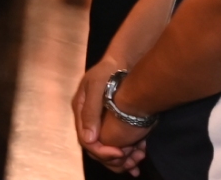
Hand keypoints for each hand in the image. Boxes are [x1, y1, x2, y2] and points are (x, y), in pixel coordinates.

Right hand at [73, 57, 148, 172]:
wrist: (124, 61)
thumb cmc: (109, 71)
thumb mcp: (97, 86)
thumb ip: (90, 111)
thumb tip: (88, 139)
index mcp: (80, 111)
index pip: (85, 140)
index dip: (101, 151)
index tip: (120, 153)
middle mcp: (88, 119)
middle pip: (96, 148)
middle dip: (114, 158)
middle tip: (132, 159)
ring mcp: (100, 121)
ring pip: (108, 148)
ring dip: (123, 157)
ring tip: (139, 157)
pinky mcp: (112, 121)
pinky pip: (117, 142)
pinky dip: (128, 151)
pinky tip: (141, 152)